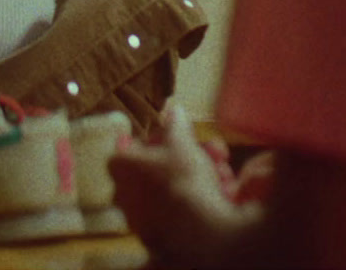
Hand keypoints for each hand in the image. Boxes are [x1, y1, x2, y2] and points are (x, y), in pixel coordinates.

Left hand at [107, 102, 261, 267]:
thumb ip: (175, 123)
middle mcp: (123, 193)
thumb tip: (172, 108)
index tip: (181, 134)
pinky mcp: (159, 237)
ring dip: (201, 175)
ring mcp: (140, 218)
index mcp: (120, 165)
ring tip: (225, 172)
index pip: (132, 143)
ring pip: (173, 188)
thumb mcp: (181, 141)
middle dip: (190, 156)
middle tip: (213, 152)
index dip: (160, 137)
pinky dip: (200, 199)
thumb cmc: (183, 179)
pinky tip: (225, 191)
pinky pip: (180, 210)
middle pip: (157, 167)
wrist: (199, 233)